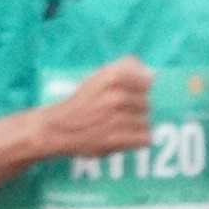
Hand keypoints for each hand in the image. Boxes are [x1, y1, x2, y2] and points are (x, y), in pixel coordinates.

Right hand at [36, 55, 152, 158]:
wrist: (57, 128)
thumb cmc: (81, 102)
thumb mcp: (97, 76)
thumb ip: (124, 68)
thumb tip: (152, 74)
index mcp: (112, 77)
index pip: (147, 80)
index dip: (139, 88)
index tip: (128, 94)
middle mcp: (116, 96)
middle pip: (146, 103)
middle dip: (136, 109)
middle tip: (117, 113)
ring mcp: (116, 118)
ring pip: (145, 122)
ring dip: (135, 126)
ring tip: (117, 126)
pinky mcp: (116, 139)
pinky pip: (144, 138)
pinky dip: (136, 140)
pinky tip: (123, 137)